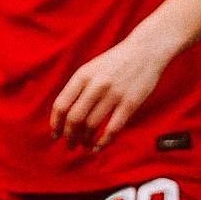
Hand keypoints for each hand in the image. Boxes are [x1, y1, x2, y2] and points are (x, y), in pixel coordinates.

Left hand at [50, 36, 169, 150]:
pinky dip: (103, 142)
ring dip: (84, 140)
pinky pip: (113, 129)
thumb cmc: (115, 62)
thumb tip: (64, 114)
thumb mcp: (91, 68)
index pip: (62, 104)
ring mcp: (113, 95)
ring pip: (92, 125)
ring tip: (84, 145)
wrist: (145, 51)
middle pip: (74, 118)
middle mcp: (95, 85)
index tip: (55, 135)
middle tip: (69, 145)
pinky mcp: (130, 104)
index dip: (56, 123)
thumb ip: (78, 88)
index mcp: (82, 76)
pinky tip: (98, 147)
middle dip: (69, 136)